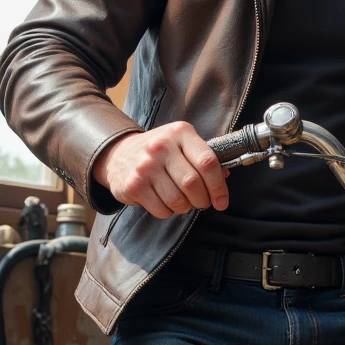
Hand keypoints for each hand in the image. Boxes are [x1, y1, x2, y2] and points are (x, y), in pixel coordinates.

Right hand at [93, 122, 228, 218]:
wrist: (119, 154)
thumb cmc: (159, 152)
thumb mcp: (182, 145)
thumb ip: (203, 158)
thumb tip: (225, 176)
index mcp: (180, 133)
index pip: (207, 162)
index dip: (219, 186)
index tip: (221, 201)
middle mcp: (162, 146)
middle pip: (193, 184)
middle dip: (202, 200)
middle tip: (201, 202)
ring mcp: (146, 166)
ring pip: (178, 200)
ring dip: (184, 207)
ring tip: (181, 200)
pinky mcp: (134, 185)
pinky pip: (162, 210)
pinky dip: (168, 211)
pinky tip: (164, 200)